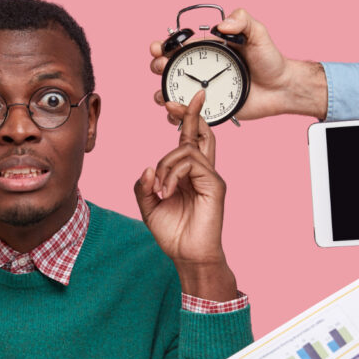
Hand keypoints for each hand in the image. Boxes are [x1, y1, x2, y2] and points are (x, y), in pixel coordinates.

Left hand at [133, 90, 236, 299]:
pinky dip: (171, 175)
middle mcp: (202, 171)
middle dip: (187, 113)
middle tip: (169, 103)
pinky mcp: (215, 185)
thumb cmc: (173, 233)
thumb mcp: (148, 207)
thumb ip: (143, 186)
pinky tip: (166, 192)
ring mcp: (210, 177)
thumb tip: (147, 168)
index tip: (169, 104)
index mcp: (188, 174)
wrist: (188, 256)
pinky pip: (191, 164)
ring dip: (164, 166)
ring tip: (159, 190)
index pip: (188, 139)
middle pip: (200, 132)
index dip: (183, 119)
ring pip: (185, 149)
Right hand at [149, 9, 327, 125]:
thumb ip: (243, 21)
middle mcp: (200, 71)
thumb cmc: (270, 61)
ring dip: (162, 94)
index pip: (178, 47)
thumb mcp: (258, 35)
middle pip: (168, 70)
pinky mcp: (207, 110)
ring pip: (171, 93)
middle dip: (158, 68)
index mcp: (207, 52)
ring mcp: (202, 91)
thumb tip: (222, 25)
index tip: (159, 49)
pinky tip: (176, 113)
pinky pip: (186, 114)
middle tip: (162, 69)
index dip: (163, 47)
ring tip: (166, 96)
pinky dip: (176, 115)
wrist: (280, 89)